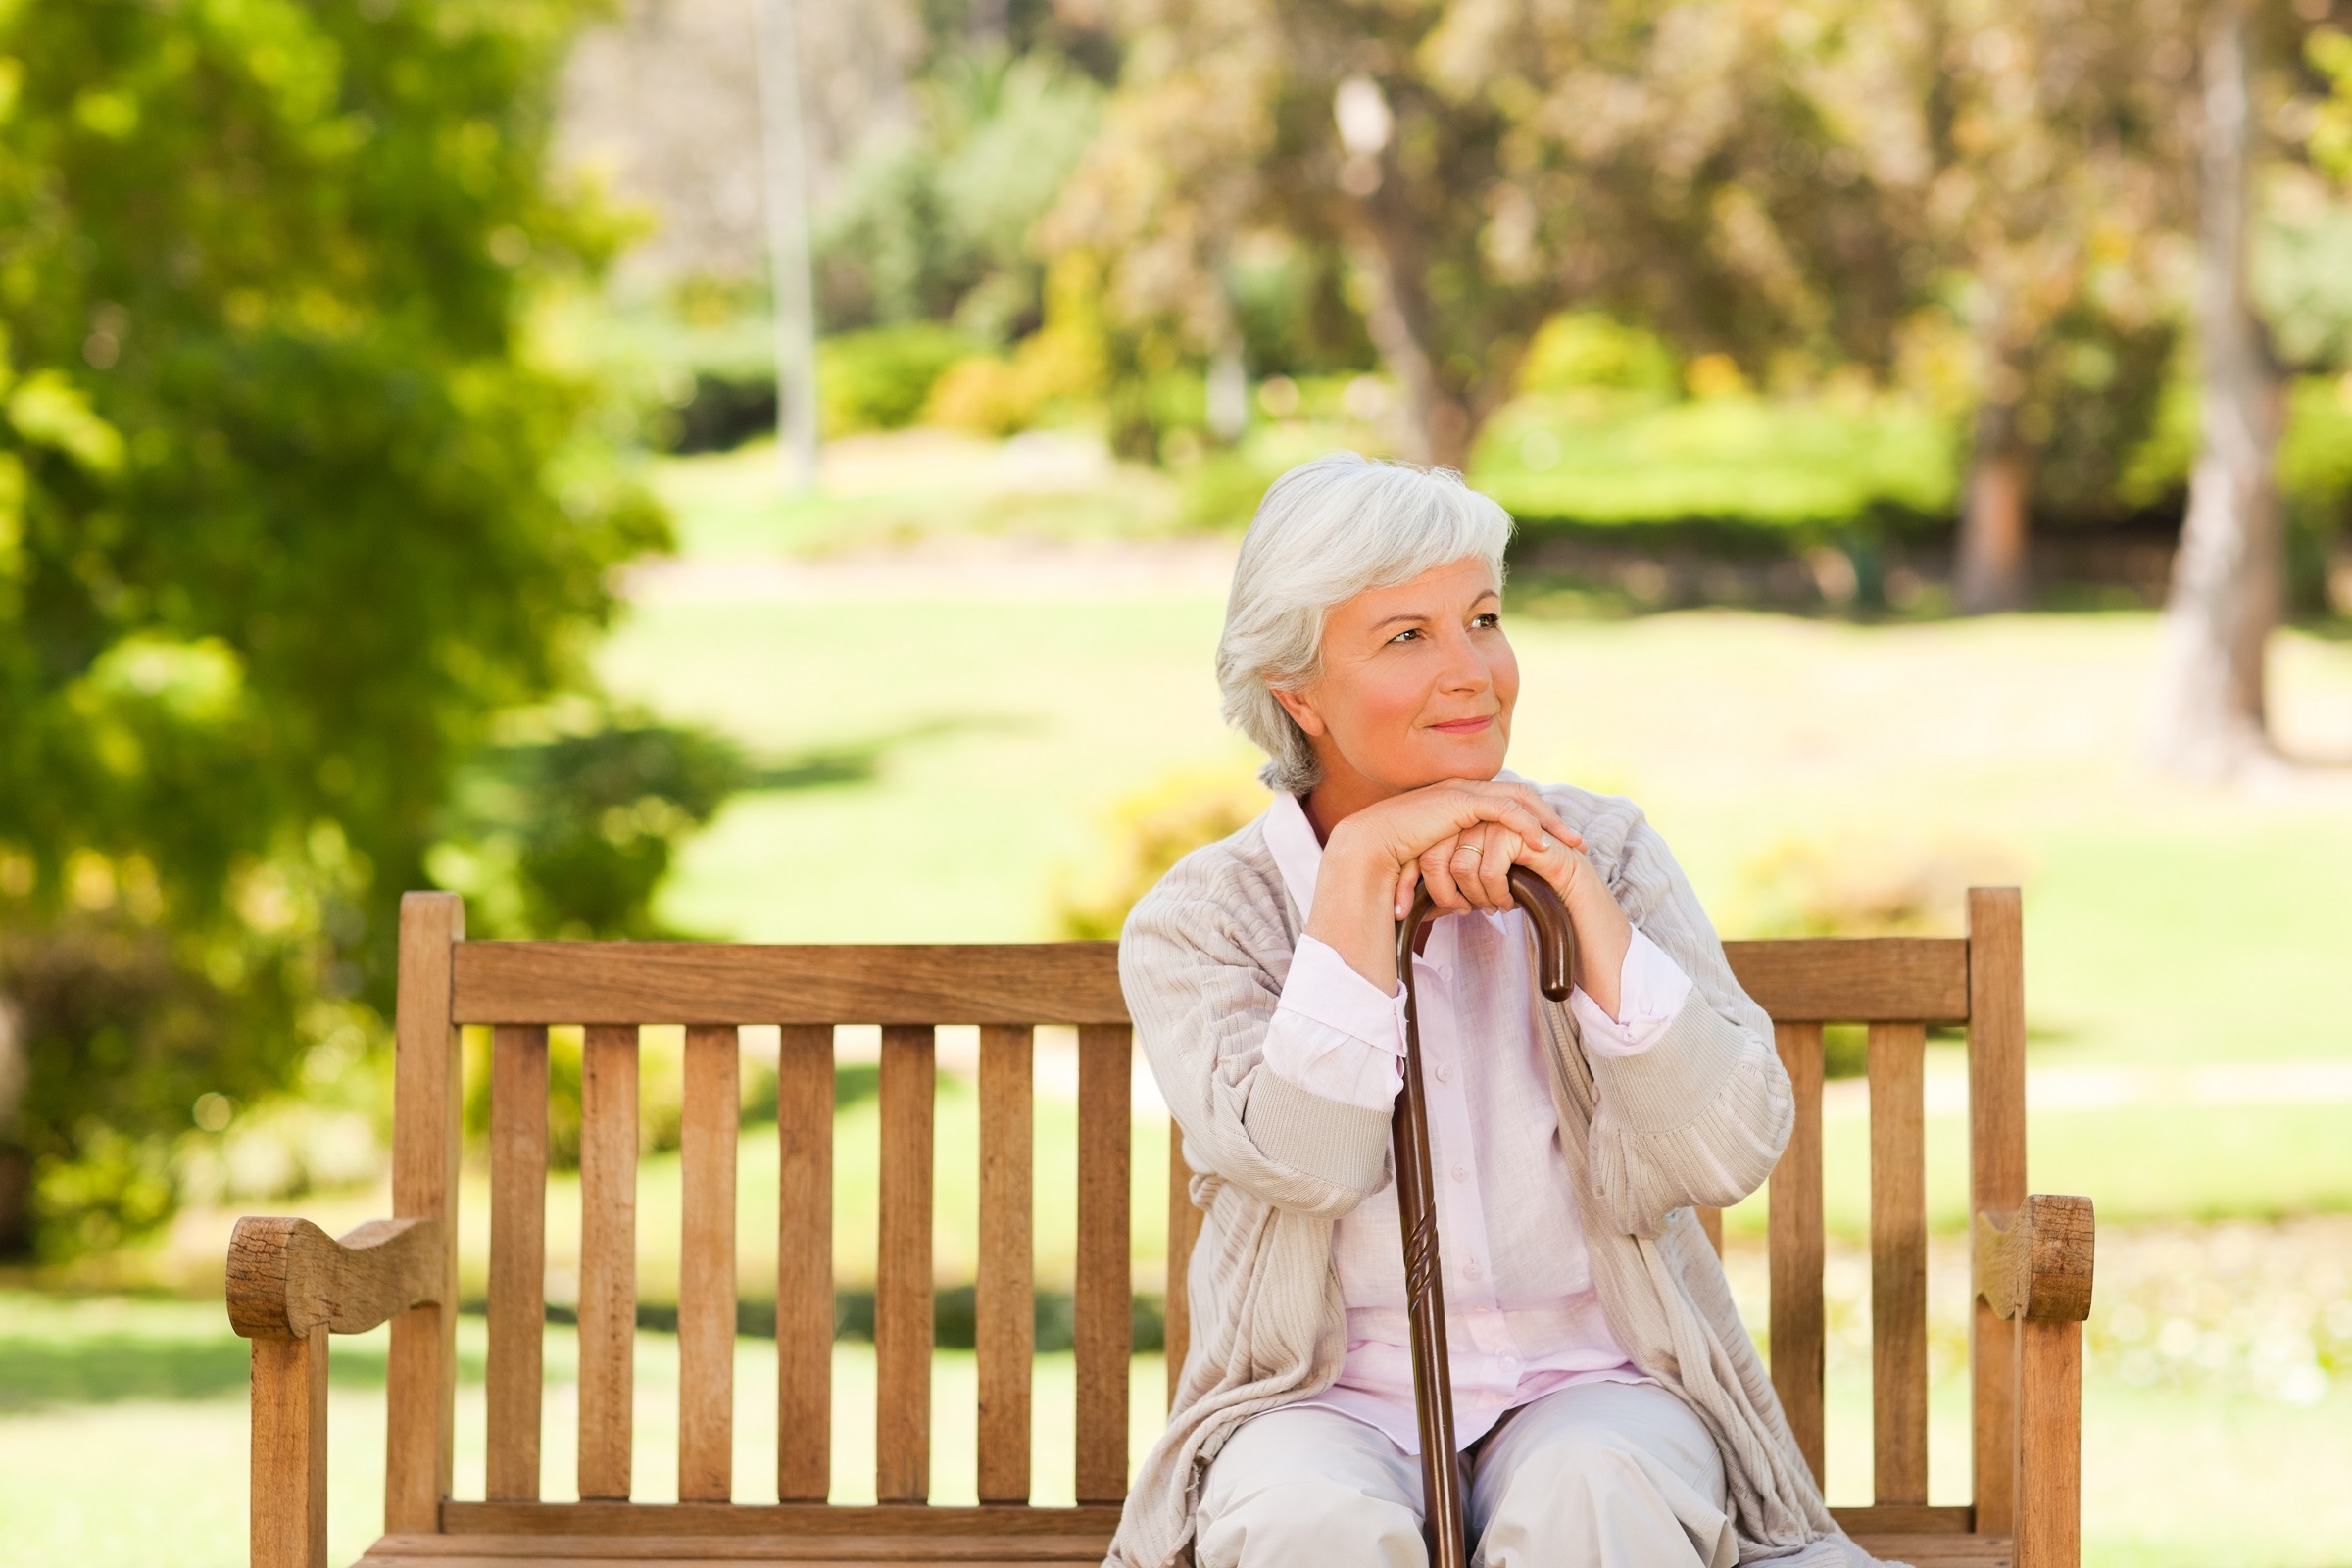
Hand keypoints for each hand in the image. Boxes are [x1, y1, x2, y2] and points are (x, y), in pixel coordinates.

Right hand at [1309, 780, 1585, 992]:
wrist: (1365, 853)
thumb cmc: (1393, 865)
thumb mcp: (1435, 869)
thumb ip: (1455, 876)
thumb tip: (1470, 905)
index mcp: (1457, 804)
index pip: (1506, 805)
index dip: (1535, 823)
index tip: (1558, 847)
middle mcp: (1461, 792)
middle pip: (1520, 797)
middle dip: (1552, 819)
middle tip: (1577, 843)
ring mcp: (1460, 792)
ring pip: (1518, 799)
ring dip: (1547, 821)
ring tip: (1569, 845)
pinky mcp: (1458, 800)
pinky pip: (1502, 809)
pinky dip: (1525, 824)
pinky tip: (1542, 844)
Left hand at [1412, 821, 1633, 1013]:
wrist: (1580, 915)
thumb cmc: (1530, 907)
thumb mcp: (1477, 898)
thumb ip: (1445, 891)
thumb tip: (1401, 906)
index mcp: (1468, 831)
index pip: (1422, 849)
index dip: (1410, 881)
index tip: (1401, 912)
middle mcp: (1484, 820)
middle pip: (1435, 851)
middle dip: (1441, 891)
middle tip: (1462, 912)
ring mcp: (1508, 822)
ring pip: (1462, 857)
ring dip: (1474, 892)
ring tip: (1493, 907)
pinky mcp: (1529, 833)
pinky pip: (1493, 860)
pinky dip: (1495, 888)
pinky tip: (1509, 902)